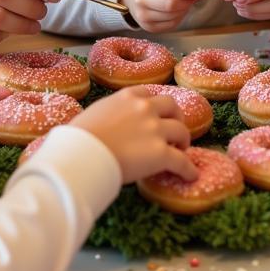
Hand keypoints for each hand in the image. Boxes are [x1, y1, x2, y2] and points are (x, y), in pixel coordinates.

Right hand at [69, 86, 197, 182]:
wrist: (81, 154)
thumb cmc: (78, 137)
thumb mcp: (94, 113)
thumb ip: (108, 114)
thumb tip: (105, 126)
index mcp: (127, 96)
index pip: (148, 94)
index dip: (154, 106)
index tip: (155, 114)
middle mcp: (145, 108)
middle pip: (171, 106)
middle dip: (175, 116)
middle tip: (173, 129)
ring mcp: (155, 130)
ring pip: (181, 131)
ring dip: (183, 140)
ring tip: (181, 150)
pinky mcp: (161, 154)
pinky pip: (182, 161)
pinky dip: (188, 169)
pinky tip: (191, 175)